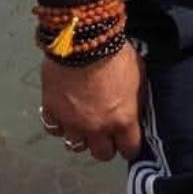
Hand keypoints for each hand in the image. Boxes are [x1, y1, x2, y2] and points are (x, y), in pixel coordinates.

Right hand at [40, 42, 144, 162]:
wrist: (85, 40)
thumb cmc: (116, 53)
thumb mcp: (138, 76)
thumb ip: (136, 100)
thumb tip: (135, 110)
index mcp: (123, 119)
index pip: (130, 149)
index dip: (130, 145)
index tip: (128, 140)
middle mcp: (97, 127)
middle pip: (102, 154)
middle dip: (106, 145)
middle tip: (106, 133)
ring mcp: (72, 122)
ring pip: (76, 145)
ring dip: (82, 136)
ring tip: (84, 124)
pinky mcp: (52, 111)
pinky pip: (54, 129)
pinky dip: (60, 123)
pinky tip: (64, 114)